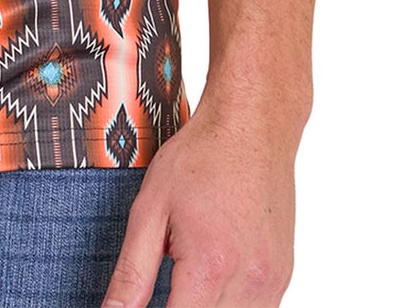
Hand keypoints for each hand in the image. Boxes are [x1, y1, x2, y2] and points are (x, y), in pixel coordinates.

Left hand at [101, 97, 295, 307]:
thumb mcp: (150, 207)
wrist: (252, 125)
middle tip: (167, 282)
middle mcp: (249, 280)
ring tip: (188, 278)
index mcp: (211, 264)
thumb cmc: (201, 156)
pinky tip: (212, 279)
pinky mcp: (283, 275)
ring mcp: (272, 280)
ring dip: (206, 307)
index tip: (144, 305)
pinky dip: (231, 305)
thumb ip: (132, 271)